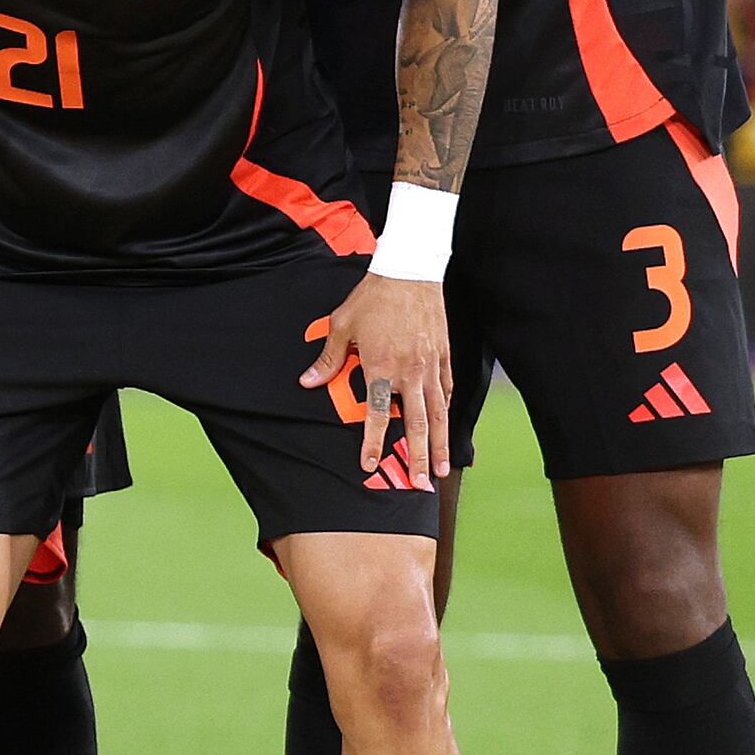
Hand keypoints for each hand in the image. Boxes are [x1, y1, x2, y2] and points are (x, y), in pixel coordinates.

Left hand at [304, 272, 454, 480]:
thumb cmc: (373, 298)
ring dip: (440, 443)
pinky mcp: (444, 356)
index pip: (376, 414)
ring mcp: (431, 366)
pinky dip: (447, 411)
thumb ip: (328, 359)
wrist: (409, 271)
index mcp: (382, 367)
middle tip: (420, 482)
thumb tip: (307, 382)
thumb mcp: (342, 326)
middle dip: (418, 456)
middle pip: (416, 423)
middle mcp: (410, 372)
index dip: (372, 442)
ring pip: (438, 412)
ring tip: (441, 467)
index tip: (368, 465)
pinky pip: (447, 390)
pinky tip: (447, 427)